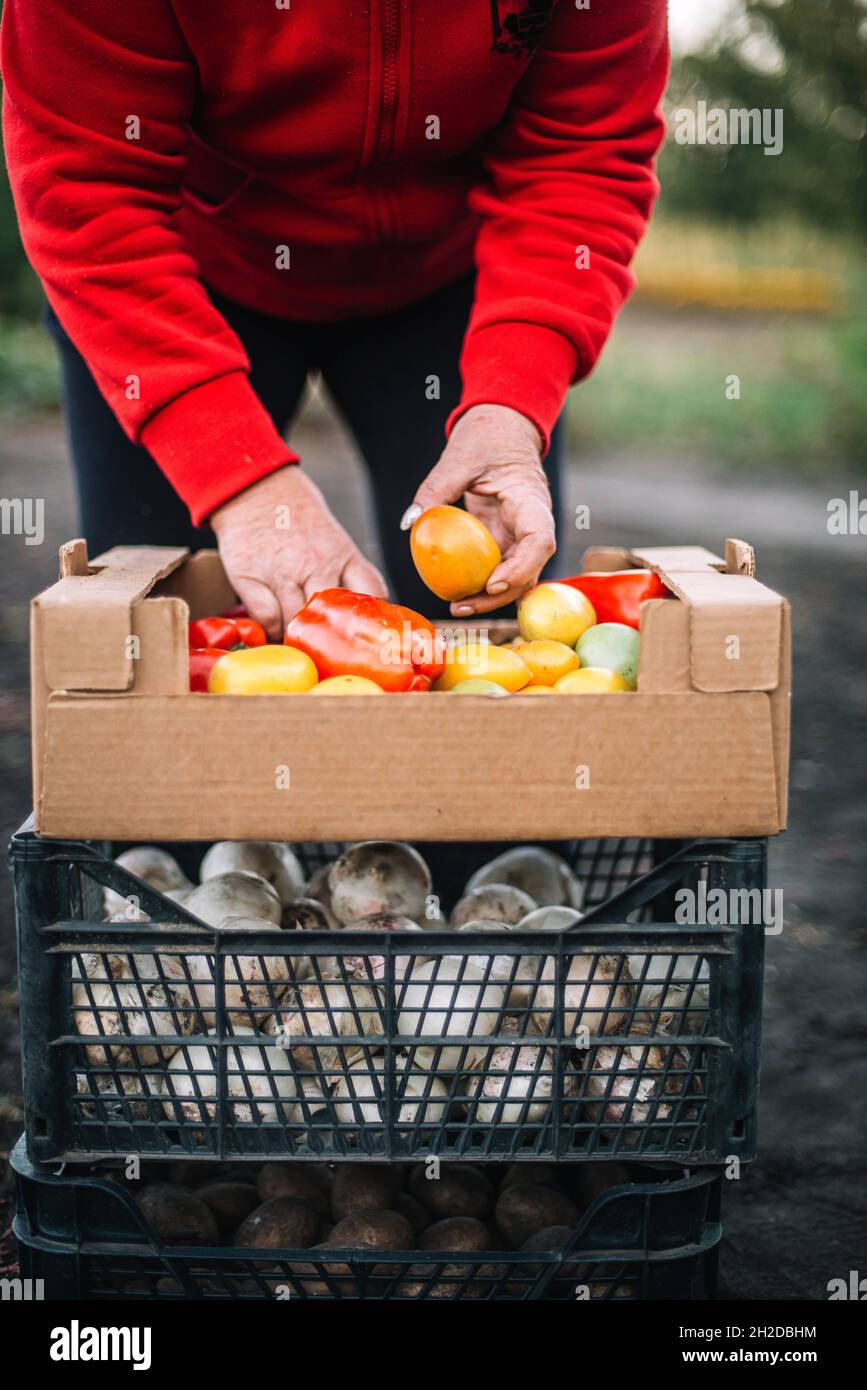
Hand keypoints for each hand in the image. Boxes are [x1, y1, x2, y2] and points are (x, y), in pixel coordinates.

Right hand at [211, 466, 386, 638]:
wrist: (254, 487)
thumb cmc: (298, 517)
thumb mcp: (335, 539)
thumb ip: (349, 573)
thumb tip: (369, 609)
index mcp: (343, 554)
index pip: (371, 594)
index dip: (373, 619)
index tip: (370, 635)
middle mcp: (315, 563)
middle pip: (332, 618)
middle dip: (333, 640)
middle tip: (330, 652)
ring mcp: (281, 571)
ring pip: (297, 622)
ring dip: (298, 638)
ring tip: (299, 643)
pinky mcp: (249, 576)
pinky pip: (266, 616)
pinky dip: (271, 629)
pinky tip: (273, 630)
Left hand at [401, 404, 555, 614]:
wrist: (501, 430)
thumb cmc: (485, 438)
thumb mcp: (459, 457)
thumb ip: (436, 488)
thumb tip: (411, 522)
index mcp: (532, 502)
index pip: (540, 542)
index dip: (521, 568)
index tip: (492, 583)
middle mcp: (533, 525)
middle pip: (529, 571)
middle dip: (499, 596)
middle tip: (461, 607)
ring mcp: (521, 536)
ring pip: (516, 577)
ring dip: (489, 597)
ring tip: (456, 608)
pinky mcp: (505, 541)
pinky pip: (497, 568)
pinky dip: (480, 584)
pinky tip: (455, 595)